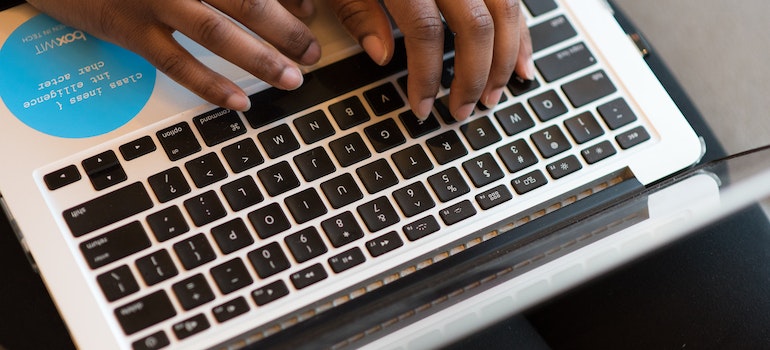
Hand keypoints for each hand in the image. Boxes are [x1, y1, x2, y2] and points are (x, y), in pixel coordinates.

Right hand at [26, 0, 322, 111]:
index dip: (292, 0)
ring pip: (218, 33)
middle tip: (312, 53)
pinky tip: (240, 102)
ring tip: (292, 79)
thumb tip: (289, 3)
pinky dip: (211, 85)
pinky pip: (177, 63)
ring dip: (261, 59)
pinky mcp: (130, 30)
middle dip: (287, 31)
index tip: (313, 16)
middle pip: (248, 1)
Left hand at [327, 0, 533, 120]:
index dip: (426, 76)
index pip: (426, 32)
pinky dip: (521, 31)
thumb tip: (383, 55)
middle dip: (473, 76)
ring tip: (493, 95)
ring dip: (505, 60)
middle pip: (477, 27)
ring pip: (506, 12)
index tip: (421, 106)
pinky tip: (522, 61)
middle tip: (463, 110)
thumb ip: (357, 10)